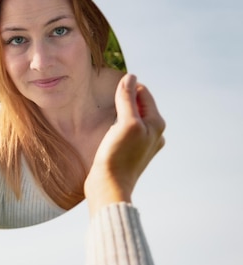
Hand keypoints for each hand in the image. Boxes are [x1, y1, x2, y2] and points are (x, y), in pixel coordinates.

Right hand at [84, 74, 165, 214]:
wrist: (109, 187)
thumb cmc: (117, 156)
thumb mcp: (124, 123)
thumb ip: (127, 99)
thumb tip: (130, 77)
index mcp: (156, 123)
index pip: (143, 93)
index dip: (126, 88)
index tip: (111, 93)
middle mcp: (154, 133)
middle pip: (138, 104)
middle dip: (124, 101)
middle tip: (108, 106)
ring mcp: (144, 144)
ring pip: (132, 118)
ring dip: (120, 114)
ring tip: (108, 120)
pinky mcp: (132, 153)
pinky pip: (126, 131)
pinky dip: (117, 126)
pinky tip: (109, 134)